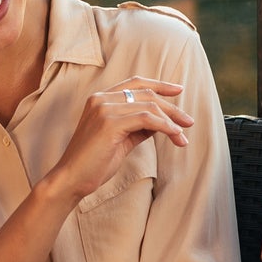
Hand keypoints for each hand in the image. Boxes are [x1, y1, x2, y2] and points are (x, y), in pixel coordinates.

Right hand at [38, 77, 192, 204]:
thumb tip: (162, 122)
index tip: (178, 90)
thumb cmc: (94, 162)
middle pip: (146, 94)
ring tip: (183, 135)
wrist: (72, 178)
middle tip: (189, 121)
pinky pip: (147, 119)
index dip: (159, 85)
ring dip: (172, 120)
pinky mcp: (110, 123)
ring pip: (149, 106)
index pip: (134, 83)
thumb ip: (138, 127)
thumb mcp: (120, 139)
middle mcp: (101, 99)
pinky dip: (165, 127)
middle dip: (171, 108)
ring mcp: (104, 109)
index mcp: (100, 99)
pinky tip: (174, 135)